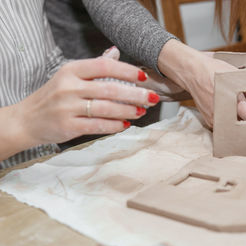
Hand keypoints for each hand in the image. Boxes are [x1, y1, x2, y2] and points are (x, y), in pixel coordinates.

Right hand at [14, 48, 159, 147]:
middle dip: (135, 94)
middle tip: (153, 98)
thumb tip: (115, 52)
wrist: (27, 120)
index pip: (103, 66)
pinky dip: (114, 125)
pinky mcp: (68, 126)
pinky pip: (97, 126)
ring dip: (128, 110)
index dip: (126, 70)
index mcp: (71, 70)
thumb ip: (93, 67)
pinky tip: (126, 124)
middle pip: (109, 89)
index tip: (143, 76)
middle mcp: (69, 87)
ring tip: (142, 111)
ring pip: (106, 108)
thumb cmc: (54, 96)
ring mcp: (67, 107)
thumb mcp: (69, 76)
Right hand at [158, 39, 245, 126]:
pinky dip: (232, 123)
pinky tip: (236, 115)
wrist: (192, 72)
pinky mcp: (210, 123)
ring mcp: (215, 121)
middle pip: (245, 126)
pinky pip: (225, 126)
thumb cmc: (214, 71)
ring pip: (234, 128)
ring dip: (243, 124)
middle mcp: (223, 116)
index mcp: (233, 103)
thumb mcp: (238, 77)